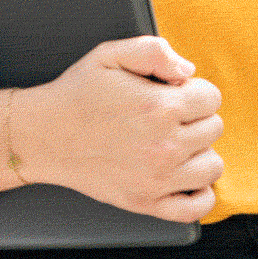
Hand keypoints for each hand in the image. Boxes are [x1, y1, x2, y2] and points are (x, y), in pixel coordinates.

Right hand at [12, 36, 222, 222]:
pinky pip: (197, 207)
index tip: (172, 93)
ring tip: (173, 142)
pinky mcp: (147, 202)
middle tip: (165, 116)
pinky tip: (183, 175)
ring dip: (199, 152)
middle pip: (214, 129)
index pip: (211, 98)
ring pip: (213, 166)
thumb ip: (153, 51)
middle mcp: (164, 145)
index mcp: (158, 107)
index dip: (192, 91)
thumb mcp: (109, 55)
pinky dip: (199, 193)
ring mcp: (157, 179)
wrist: (44, 135)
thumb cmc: (77, 94)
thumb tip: (188, 70)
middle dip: (194, 117)